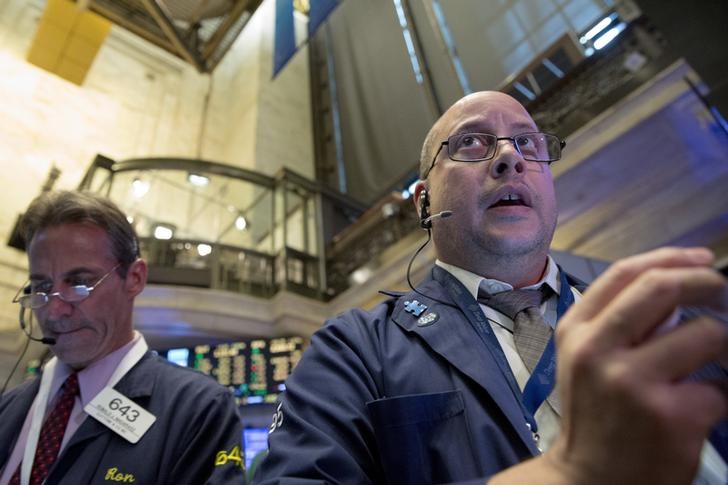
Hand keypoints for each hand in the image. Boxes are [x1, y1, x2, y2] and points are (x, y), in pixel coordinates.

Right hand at [549, 247, 727, 484]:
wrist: (590, 479)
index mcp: (576, 331)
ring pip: (706, 333)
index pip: (624, 274)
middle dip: (707, 282)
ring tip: (707, 366)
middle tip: (723, 290)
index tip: (701, 260)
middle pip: (663, 287)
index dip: (670, 258)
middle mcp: (598, 350)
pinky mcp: (671, 416)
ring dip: (720, 344)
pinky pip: (719, 387)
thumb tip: (676, 289)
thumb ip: (616, 322)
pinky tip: (695, 412)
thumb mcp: (585, 360)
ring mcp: (634, 382)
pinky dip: (716, 396)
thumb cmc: (594, 414)